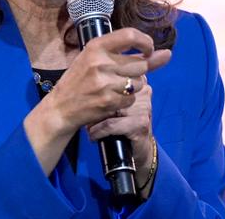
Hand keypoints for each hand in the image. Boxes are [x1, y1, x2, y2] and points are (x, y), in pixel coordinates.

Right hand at [24, 28, 170, 175]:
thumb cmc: (81, 79)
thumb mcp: (98, 59)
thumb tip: (167, 54)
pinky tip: (113, 99)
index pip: (130, 35)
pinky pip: (132, 98)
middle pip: (140, 63)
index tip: (149, 49)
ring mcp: (104, 82)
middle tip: (123, 75)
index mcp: (96, 46)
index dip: (146, 42)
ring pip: (139, 82)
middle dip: (139, 70)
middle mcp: (100, 62)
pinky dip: (127, 100)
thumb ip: (133, 55)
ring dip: (133, 86)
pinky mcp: (108, 101)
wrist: (61, 107)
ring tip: (115, 87)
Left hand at [87, 77, 154, 193]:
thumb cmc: (123, 123)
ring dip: (94, 120)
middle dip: (95, 106)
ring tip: (88, 127)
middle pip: (110, 93)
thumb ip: (109, 89)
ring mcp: (144, 107)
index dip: (98, 88)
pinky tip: (93, 136)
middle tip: (86, 116)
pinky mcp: (140, 123)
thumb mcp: (117, 103)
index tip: (87, 100)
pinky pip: (111, 125)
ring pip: (109, 109)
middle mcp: (143, 91)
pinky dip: (98, 132)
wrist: (137, 149)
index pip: (115, 76)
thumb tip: (81, 83)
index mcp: (138, 81)